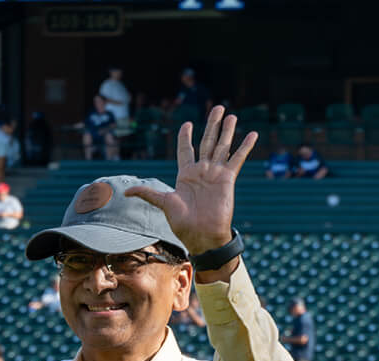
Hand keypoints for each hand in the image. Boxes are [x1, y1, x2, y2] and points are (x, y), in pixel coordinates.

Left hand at [125, 106, 257, 255]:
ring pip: (222, 146)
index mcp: (186, 175)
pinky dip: (245, 147)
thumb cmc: (183, 222)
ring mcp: (215, 173)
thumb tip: (126, 192)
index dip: (186, 136)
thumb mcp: (163, 203)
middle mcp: (202, 171)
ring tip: (231, 116)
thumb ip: (147, 193)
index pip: (186, 149)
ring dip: (227, 131)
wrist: (202, 234)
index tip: (187, 124)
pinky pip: (237, 159)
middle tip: (218, 108)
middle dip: (212, 125)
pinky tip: (252, 134)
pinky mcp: (228, 178)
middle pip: (207, 141)